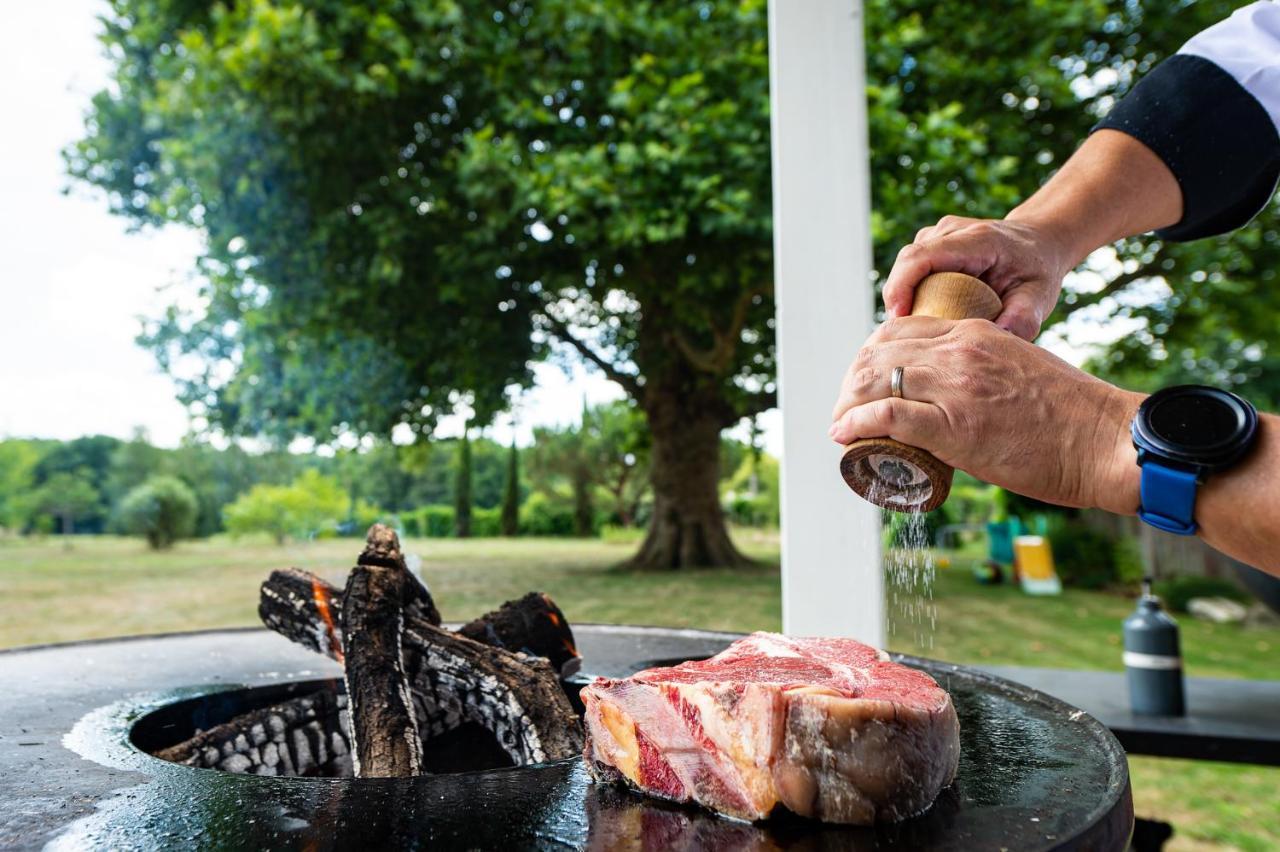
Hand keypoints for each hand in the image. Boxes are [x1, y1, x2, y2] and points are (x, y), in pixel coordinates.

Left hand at [828, 317, 1142, 513]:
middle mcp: (959, 350)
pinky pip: (886, 415)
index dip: (872, 357)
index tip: (865, 383)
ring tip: (842, 428)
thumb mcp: (1021, 371)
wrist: (1106, 438)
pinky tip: (844, 435)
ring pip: (874, 380)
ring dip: (847, 404)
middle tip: (846, 411)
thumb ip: (985, 373)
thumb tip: (960, 398)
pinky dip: (855, 424)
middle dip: (852, 382)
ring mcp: (955, 386)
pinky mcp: (953, 425)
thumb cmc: (1073, 417)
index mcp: (976, 332)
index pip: (902, 331)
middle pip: (878, 352)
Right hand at [882, 216, 1074, 341]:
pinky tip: (926, 318)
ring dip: (905, 299)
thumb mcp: (1040, 295)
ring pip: (905, 268)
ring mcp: (938, 234)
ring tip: (919, 330)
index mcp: (977, 239)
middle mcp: (951, 230)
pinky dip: (912, 296)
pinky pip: (911, 272)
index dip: (901, 287)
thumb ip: (1023, 319)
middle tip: (906, 337)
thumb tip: (996, 341)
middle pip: (906, 263)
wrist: (1040, 242)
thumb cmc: (1038, 270)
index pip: (922, 257)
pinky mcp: (931, 245)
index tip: (899, 320)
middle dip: (898, 300)